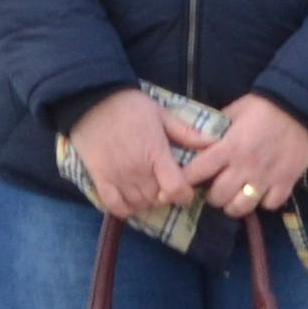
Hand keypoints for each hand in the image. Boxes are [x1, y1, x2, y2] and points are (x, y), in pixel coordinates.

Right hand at [67, 89, 195, 225]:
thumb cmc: (131, 106)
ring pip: (138, 205)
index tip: (185, 190)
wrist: (92, 100)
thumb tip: (214, 142)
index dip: (185, 195)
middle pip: (158, 200)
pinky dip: (125, 208)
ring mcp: (118, 177)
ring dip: (146, 201)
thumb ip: (187, 133)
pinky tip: (129, 198)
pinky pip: (115, 206)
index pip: (176, 189)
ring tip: (148, 189)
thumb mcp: (162, 115)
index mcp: (156, 154)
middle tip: (164, 184)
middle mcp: (138, 170)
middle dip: (165, 196)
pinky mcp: (100, 179)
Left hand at [172, 93, 307, 224]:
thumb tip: (197, 142)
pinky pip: (269, 205)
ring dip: (234, 204)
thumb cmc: (263, 107)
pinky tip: (261, 192)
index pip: (196, 173)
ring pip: (240, 208)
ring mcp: (266, 178)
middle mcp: (244, 167)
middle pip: (217, 197)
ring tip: (236, 196)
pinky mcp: (286, 183)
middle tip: (216, 188)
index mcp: (228, 147)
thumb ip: (215, 130)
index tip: (186, 180)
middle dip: (212, 195)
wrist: (301, 107)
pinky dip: (263, 202)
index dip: (186, 179)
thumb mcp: (234, 111)